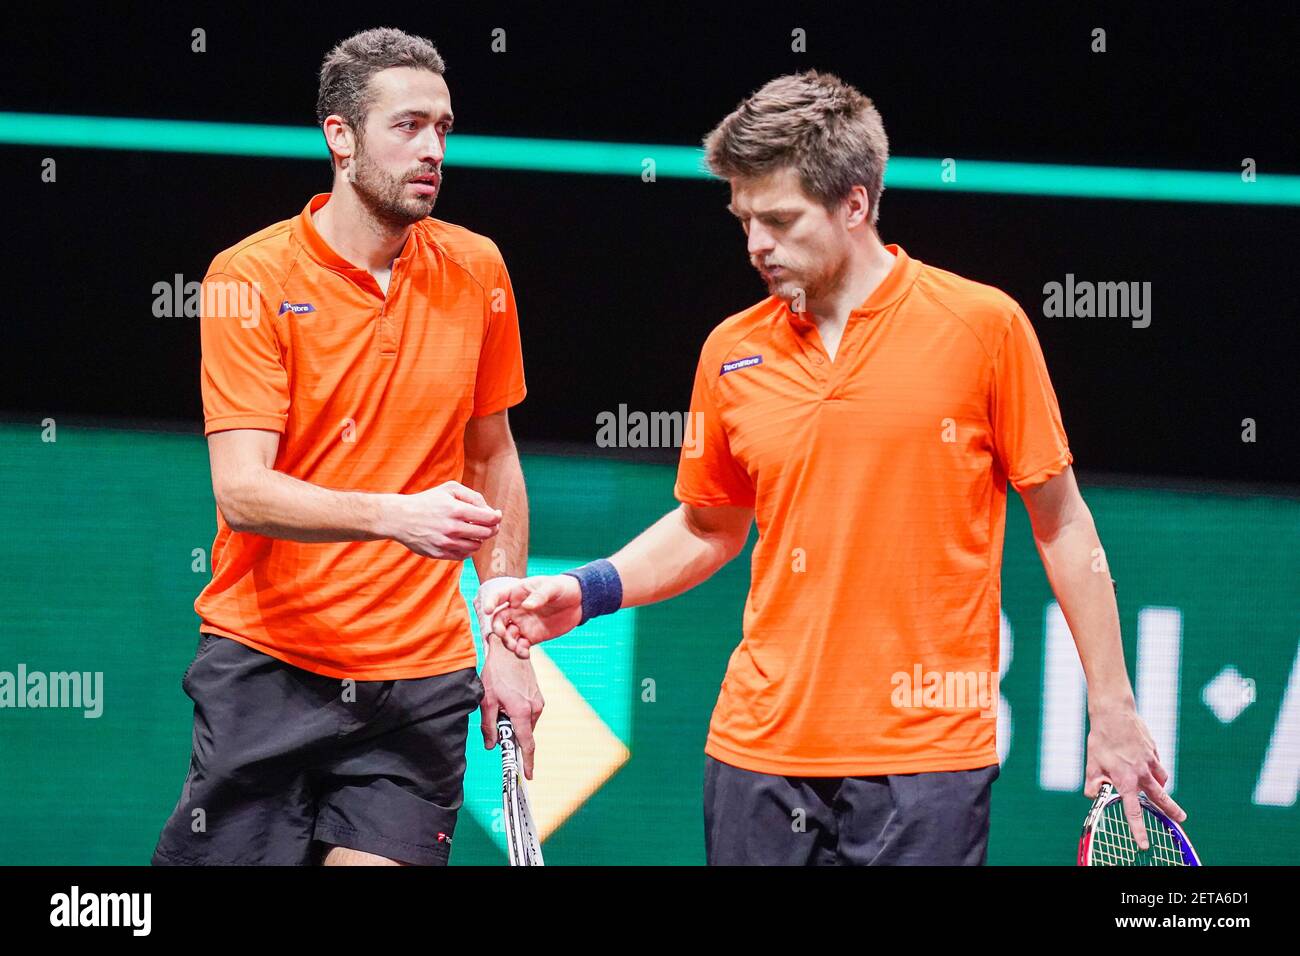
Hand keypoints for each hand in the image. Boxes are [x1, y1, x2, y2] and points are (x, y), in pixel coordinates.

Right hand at [382, 481, 500, 560]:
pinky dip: (467, 549)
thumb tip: (490, 511)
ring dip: (479, 539)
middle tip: (490, 525)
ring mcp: (445, 543)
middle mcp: (452, 528)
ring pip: (476, 547)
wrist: (400, 517)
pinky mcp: (439, 554)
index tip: (496, 516)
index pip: (489, 519)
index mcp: (457, 510)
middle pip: (486, 534)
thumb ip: (473, 496)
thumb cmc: (428, 501)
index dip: (497, 518)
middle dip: (492, 529)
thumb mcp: (450, 489)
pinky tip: (462, 540)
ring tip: (473, 532)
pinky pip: (463, 556)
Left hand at [478, 634, 543, 777]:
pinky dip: (519, 715)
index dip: (527, 761)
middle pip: (525, 734)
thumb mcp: (486, 701)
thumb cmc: (496, 673)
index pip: (527, 743)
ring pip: (527, 724)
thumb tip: (491, 745)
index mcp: (521, 711)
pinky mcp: (538, 696)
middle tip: (498, 728)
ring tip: (500, 707)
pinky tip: (507, 701)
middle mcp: (534, 708)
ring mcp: (538, 701)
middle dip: (513, 737)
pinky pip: (529, 714)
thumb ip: (489, 726)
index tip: (528, 775)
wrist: (509, 649)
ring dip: (515, 724)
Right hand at [485, 575, 582, 658]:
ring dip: (508, 643)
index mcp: (517, 594)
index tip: (487, 610)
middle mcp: (516, 610)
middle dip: (498, 628)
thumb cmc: (561, 587)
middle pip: (498, 620)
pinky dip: (520, 651)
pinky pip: (521, 646)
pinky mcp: (532, 637)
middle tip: (504, 633)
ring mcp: (523, 624)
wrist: (578, 602)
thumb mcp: (552, 587)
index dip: (490, 603)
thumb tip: (527, 606)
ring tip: (517, 647)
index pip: (498, 597)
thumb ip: (539, 596)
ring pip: (508, 636)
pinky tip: (525, 653)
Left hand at [1084, 699, 1185, 849]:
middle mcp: (1142, 773)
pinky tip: (1144, 763)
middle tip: (1181, 821)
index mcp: (1126, 780)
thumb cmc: (1101, 740)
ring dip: (1160, 787)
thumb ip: (1093, 783)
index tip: (1143, 844)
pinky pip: (1157, 764)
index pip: (1133, 811)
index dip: (1138, 829)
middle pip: (1161, 798)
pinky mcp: (1154, 750)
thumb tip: (1095, 796)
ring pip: (1161, 779)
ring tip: (1156, 790)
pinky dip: (1154, 768)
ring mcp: (1150, 760)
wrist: (1114, 713)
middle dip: (1171, 811)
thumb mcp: (1091, 763)